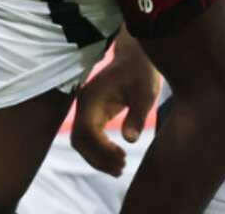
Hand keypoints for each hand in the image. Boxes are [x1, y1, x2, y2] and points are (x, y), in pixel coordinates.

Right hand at [70, 36, 159, 176]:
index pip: (87, 131)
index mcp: (92, 97)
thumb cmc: (141, 72)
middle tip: (121, 169)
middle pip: (79, 139)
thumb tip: (130, 140)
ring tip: (120, 169)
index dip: (102, 149)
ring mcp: (85, 107)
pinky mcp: (91, 111)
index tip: (123, 157)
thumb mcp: (145, 93)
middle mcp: (84, 103)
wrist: (135, 56)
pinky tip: (116, 157)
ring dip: (96, 157)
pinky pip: (87, 135)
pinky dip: (98, 149)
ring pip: (80, 140)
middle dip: (97, 158)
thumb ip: (137, 116)